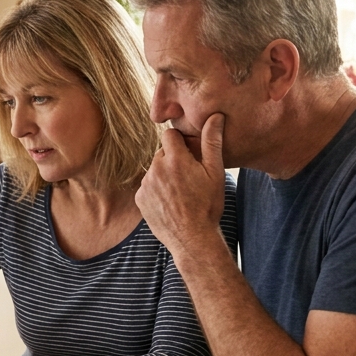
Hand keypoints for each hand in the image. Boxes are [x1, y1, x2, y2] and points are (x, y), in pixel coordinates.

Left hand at [136, 112, 225, 257]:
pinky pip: (148, 187)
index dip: (180, 141)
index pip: (170, 134)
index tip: (189, 153)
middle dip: (174, 160)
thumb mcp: (216, 173)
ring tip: (181, 193)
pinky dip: (157, 191)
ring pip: (155, 170)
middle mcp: (156, 169)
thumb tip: (215, 116)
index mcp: (175, 159)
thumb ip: (212, 142)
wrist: (192, 239)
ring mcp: (145, 185)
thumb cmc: (208, 206)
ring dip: (165, 176)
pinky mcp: (139, 199)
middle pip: (163, 153)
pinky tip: (171, 203)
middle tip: (189, 177)